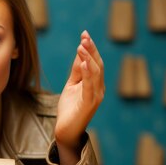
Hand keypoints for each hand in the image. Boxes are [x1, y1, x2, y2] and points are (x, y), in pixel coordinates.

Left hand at [55, 30, 104, 164]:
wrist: (66, 130)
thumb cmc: (70, 108)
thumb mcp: (72, 85)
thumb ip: (77, 71)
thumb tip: (80, 53)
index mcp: (95, 83)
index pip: (95, 62)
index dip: (90, 48)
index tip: (84, 34)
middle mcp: (99, 88)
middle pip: (98, 65)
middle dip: (91, 50)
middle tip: (84, 36)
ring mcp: (96, 96)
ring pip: (96, 73)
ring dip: (89, 58)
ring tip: (82, 46)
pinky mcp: (89, 104)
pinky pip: (90, 86)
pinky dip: (88, 74)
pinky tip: (84, 63)